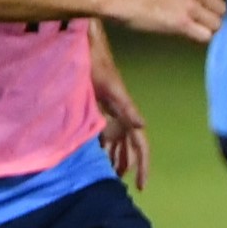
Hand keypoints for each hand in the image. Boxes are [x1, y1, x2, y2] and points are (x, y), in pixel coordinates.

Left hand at [87, 26, 148, 189]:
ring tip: (110, 173)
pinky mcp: (95, 106)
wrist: (82, 42)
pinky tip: (94, 153)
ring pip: (116, 140)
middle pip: (129, 146)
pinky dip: (101, 145)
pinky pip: (101, 131)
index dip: (144, 164)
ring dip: (115, 156)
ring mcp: (108, 111)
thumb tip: (142, 124)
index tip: (142, 185)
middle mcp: (120, 115)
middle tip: (123, 184)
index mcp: (127, 111)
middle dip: (129, 165)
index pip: (141, 144)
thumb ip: (126, 105)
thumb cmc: (95, 61)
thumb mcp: (111, 85)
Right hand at [110, 0, 226, 42]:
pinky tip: (188, 33)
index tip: (205, 5)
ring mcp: (190, 5)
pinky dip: (199, 37)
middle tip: (196, 18)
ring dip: (206, 28)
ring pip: (216, 23)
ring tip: (191, 26)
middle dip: (211, 15)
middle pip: (222, 9)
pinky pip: (206, 35)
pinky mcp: (181, 22)